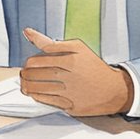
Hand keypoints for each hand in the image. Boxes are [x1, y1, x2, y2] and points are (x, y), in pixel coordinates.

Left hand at [18, 28, 133, 116]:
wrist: (114, 90)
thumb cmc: (93, 67)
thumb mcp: (77, 47)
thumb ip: (51, 42)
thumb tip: (28, 32)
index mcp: (70, 60)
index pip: (36, 61)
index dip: (28, 63)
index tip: (29, 64)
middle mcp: (69, 76)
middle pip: (34, 75)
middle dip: (25, 74)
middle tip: (25, 73)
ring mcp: (70, 93)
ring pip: (37, 89)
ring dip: (27, 85)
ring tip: (26, 83)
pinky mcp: (71, 106)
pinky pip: (46, 101)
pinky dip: (36, 96)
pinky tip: (36, 92)